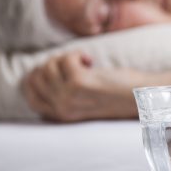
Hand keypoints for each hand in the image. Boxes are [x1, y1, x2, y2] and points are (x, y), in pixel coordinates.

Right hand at [22, 51, 170, 121]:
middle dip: (53, 64)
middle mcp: (62, 110)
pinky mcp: (79, 84)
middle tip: (73, 64)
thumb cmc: (114, 94)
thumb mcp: (82, 99)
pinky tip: (90, 60)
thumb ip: (62, 92)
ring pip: (49, 66)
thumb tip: (39, 71)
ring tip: (85, 63)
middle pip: (37, 77)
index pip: (30, 96)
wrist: (140, 97)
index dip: (36, 78)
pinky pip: (65, 59)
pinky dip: (77, 54)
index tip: (54, 69)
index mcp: (61, 116)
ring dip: (66, 57)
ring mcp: (69, 98)